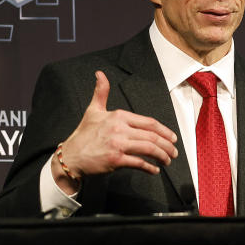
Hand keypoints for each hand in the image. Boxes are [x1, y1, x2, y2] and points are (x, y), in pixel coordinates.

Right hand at [52, 71, 178, 192]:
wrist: (71, 156)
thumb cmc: (83, 135)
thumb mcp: (93, 110)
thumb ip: (101, 92)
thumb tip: (100, 74)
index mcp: (118, 116)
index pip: (149, 123)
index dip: (164, 131)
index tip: (172, 138)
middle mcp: (120, 129)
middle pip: (152, 136)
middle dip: (167, 146)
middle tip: (173, 152)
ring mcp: (118, 144)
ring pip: (149, 149)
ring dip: (162, 156)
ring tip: (167, 161)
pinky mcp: (116, 160)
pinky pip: (139, 163)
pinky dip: (149, 168)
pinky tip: (154, 170)